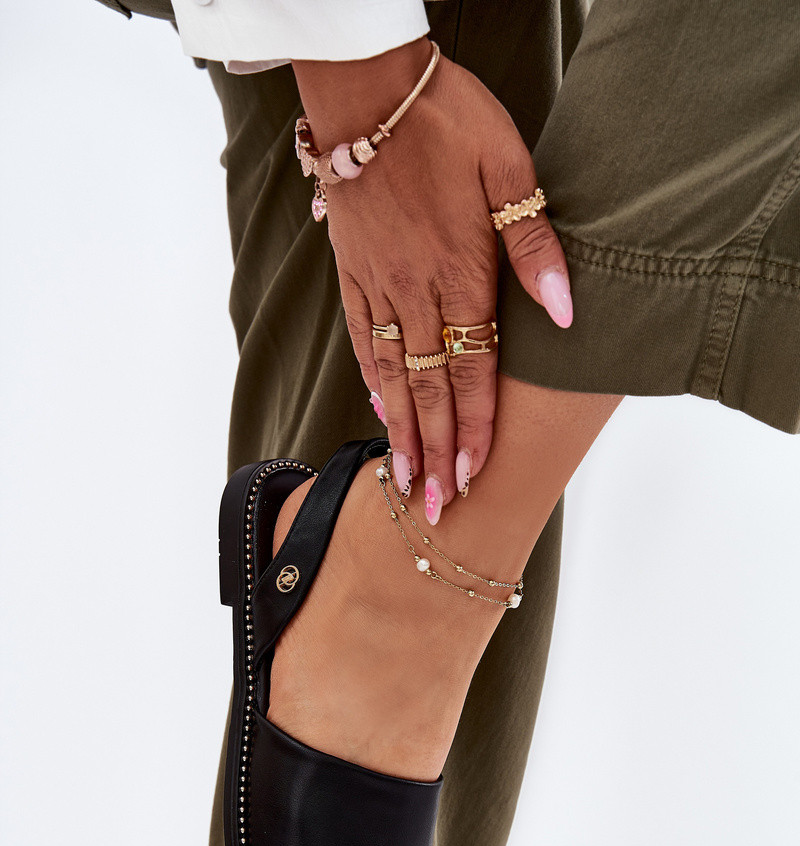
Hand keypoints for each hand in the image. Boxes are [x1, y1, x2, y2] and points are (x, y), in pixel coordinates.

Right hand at [292, 39, 571, 522]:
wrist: (369, 89)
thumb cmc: (449, 121)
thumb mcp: (509, 166)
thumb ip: (534, 245)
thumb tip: (566, 311)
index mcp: (461, 271)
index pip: (472, 368)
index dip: (476, 426)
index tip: (475, 476)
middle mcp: (416, 290)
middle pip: (428, 387)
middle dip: (436, 451)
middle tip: (437, 509)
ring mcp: (379, 285)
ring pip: (390, 374)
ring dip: (401, 431)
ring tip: (403, 482)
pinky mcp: (353, 273)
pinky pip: (362, 339)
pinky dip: (371, 381)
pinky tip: (379, 411)